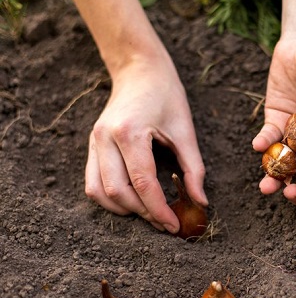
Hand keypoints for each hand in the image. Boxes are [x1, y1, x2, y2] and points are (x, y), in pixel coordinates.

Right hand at [85, 53, 207, 231]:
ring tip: (149, 214)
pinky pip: (92, 182)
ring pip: (99, 192)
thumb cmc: (166, 96)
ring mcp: (94, 141)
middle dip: (143, 213)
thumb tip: (201, 203)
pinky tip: (132, 201)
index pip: (143, 183)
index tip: (174, 226)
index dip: (159, 209)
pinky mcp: (92, 145)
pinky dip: (110, 199)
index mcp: (129, 132)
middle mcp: (104, 138)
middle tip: (165, 222)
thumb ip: (194, 169)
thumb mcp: (186, 131)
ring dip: (124, 209)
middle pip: (118, 191)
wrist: (139, 70)